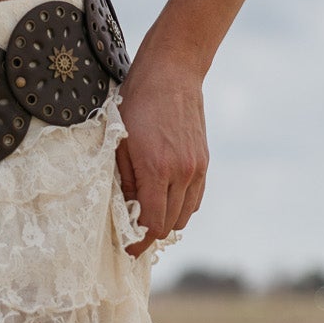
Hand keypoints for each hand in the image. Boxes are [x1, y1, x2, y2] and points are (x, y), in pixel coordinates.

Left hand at [113, 48, 208, 256]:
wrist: (173, 73)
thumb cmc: (137, 102)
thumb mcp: (119, 140)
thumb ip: (125, 178)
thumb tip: (126, 209)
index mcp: (156, 168)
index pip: (152, 222)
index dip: (139, 241)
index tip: (128, 249)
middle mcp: (181, 172)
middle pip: (169, 223)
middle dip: (151, 235)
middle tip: (133, 237)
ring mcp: (196, 168)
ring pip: (185, 214)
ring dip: (167, 222)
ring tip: (148, 220)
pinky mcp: (204, 162)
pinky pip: (196, 198)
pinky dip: (182, 207)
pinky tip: (167, 202)